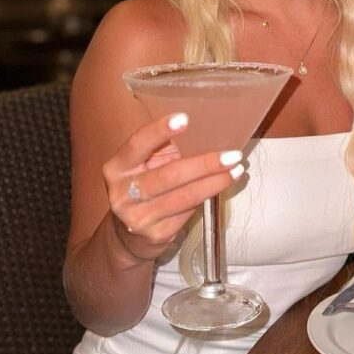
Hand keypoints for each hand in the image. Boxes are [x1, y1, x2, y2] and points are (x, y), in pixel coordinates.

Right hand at [102, 112, 243, 262]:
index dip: (159, 130)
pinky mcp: (156, 235)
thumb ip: (164, 149)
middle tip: (232, 155)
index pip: (137, 144)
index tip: (185, 118)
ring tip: (236, 170)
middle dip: (205, 164)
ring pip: (184, 196)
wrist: (128, 235)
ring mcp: (138, 217)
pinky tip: (221, 186)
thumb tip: (207, 129)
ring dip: (215, 182)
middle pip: (169, 175)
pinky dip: (207, 197)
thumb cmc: (144, 186)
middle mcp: (122, 193)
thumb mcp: (145, 165)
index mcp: (117, 167)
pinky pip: (188, 212)